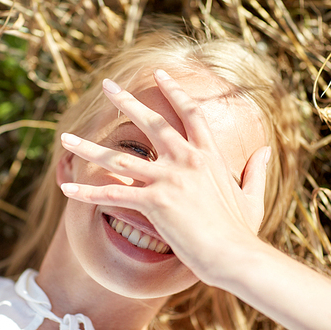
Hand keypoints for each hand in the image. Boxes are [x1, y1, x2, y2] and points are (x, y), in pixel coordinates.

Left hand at [60, 69, 269, 282]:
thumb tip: (265, 150)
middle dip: (127, 101)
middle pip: (152, 122)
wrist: (235, 254)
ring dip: (89, 148)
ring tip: (66, 138)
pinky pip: (113, 194)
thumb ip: (256, 171)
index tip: (160, 75)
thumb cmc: (243, 231)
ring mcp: (170, 179)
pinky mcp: (156, 201)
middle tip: (106, 86)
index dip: (175, 91)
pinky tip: (66, 187)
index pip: (191, 113)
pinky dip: (88, 192)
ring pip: (120, 157)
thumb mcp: (254, 197)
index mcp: (209, 155)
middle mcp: (187, 160)